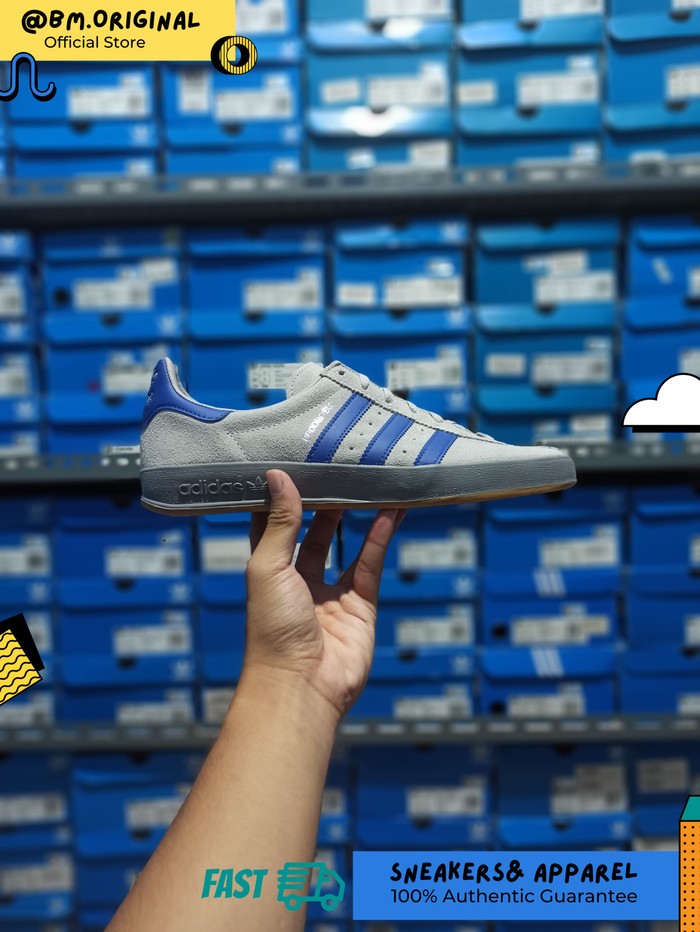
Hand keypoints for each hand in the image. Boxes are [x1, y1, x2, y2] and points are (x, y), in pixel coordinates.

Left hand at [243, 470, 404, 721]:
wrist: (302, 685)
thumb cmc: (272, 629)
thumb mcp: (269, 567)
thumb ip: (279, 523)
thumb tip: (277, 476)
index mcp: (268, 572)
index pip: (271, 526)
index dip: (279, 499)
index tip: (289, 465)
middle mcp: (298, 581)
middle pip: (311, 533)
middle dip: (322, 504)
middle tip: (335, 470)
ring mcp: (330, 594)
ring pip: (346, 546)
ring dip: (357, 516)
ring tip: (368, 483)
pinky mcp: (360, 606)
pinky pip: (371, 565)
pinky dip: (381, 537)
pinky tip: (390, 512)